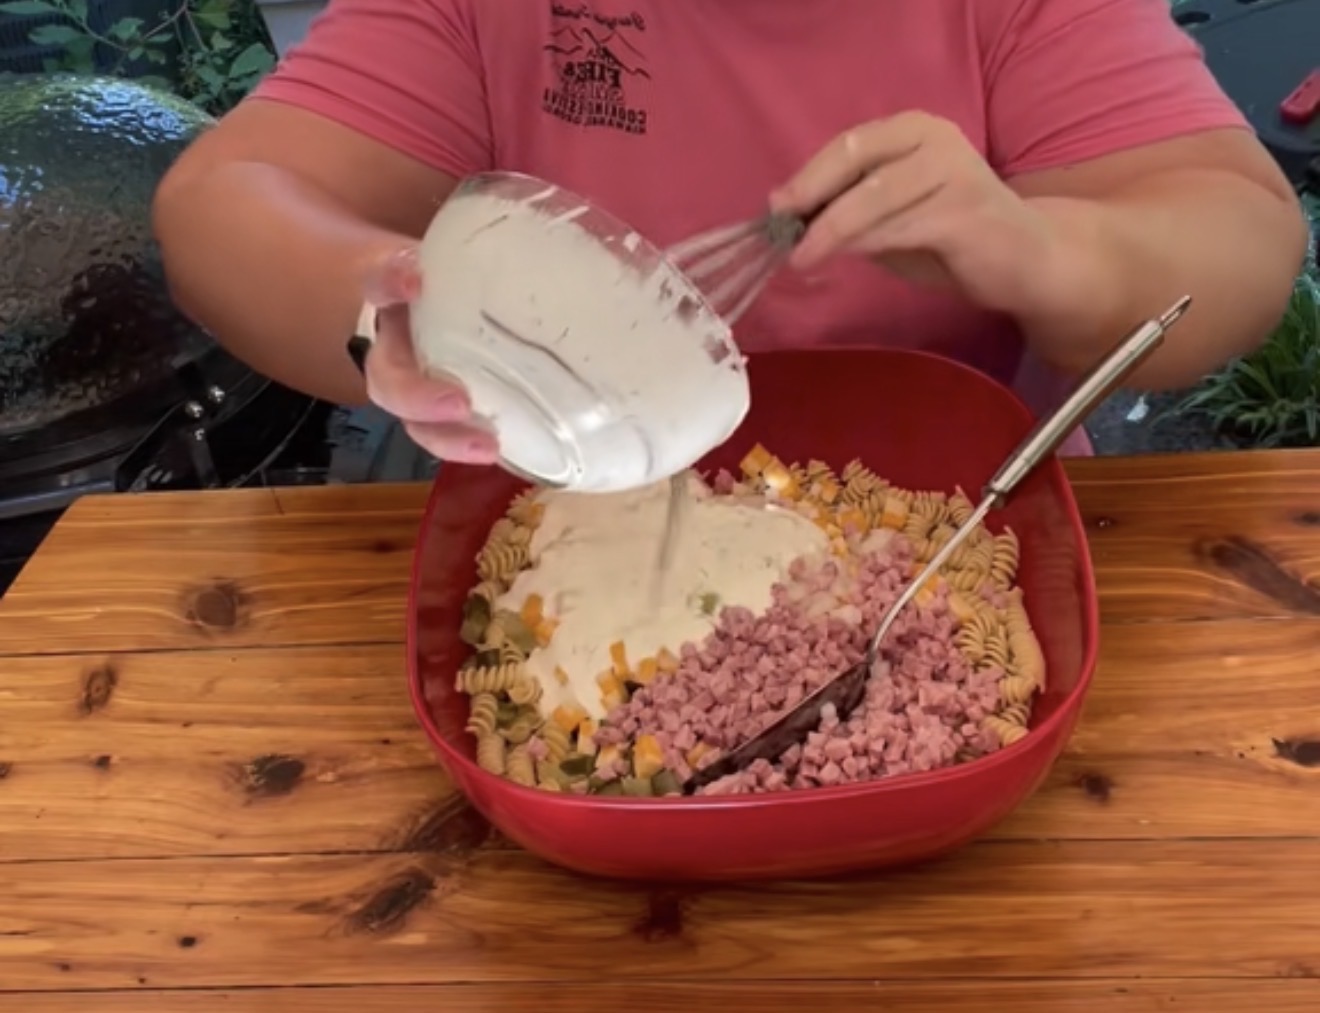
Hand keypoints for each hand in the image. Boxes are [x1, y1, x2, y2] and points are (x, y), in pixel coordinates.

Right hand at [352, 246, 499, 463]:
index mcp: (389, 293)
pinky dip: (470, 446)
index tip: (416, 276)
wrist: (411, 288)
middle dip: (418, 395)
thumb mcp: (458, 241)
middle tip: (457, 400)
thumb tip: (599, 229)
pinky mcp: (438, 407)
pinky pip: (447, 434)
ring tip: (489, 447)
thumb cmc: (447, 264)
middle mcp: (394, 342)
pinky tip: (510, 455)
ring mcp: (412, 381)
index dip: (391, 278)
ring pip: (413, 420)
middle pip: (387, 378)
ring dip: (446, 438)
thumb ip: (494, 231)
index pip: (376, 279)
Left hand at [770, 112, 1056, 314]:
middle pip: (857, 160)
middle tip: (782, 228)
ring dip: (829, 230)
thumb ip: (851, 207)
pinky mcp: (963, 213)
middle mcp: (936, 140)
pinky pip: (896, 227)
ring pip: (871, 199)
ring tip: (801, 256)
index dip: (809, 174)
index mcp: (917, 130)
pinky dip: (862, 244)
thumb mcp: (894, 216)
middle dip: (811, 195)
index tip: (776, 205)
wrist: (1027, 261)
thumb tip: (787, 208)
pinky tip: (839, 259)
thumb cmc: (954, 238)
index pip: (850, 144)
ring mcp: (953, 173)